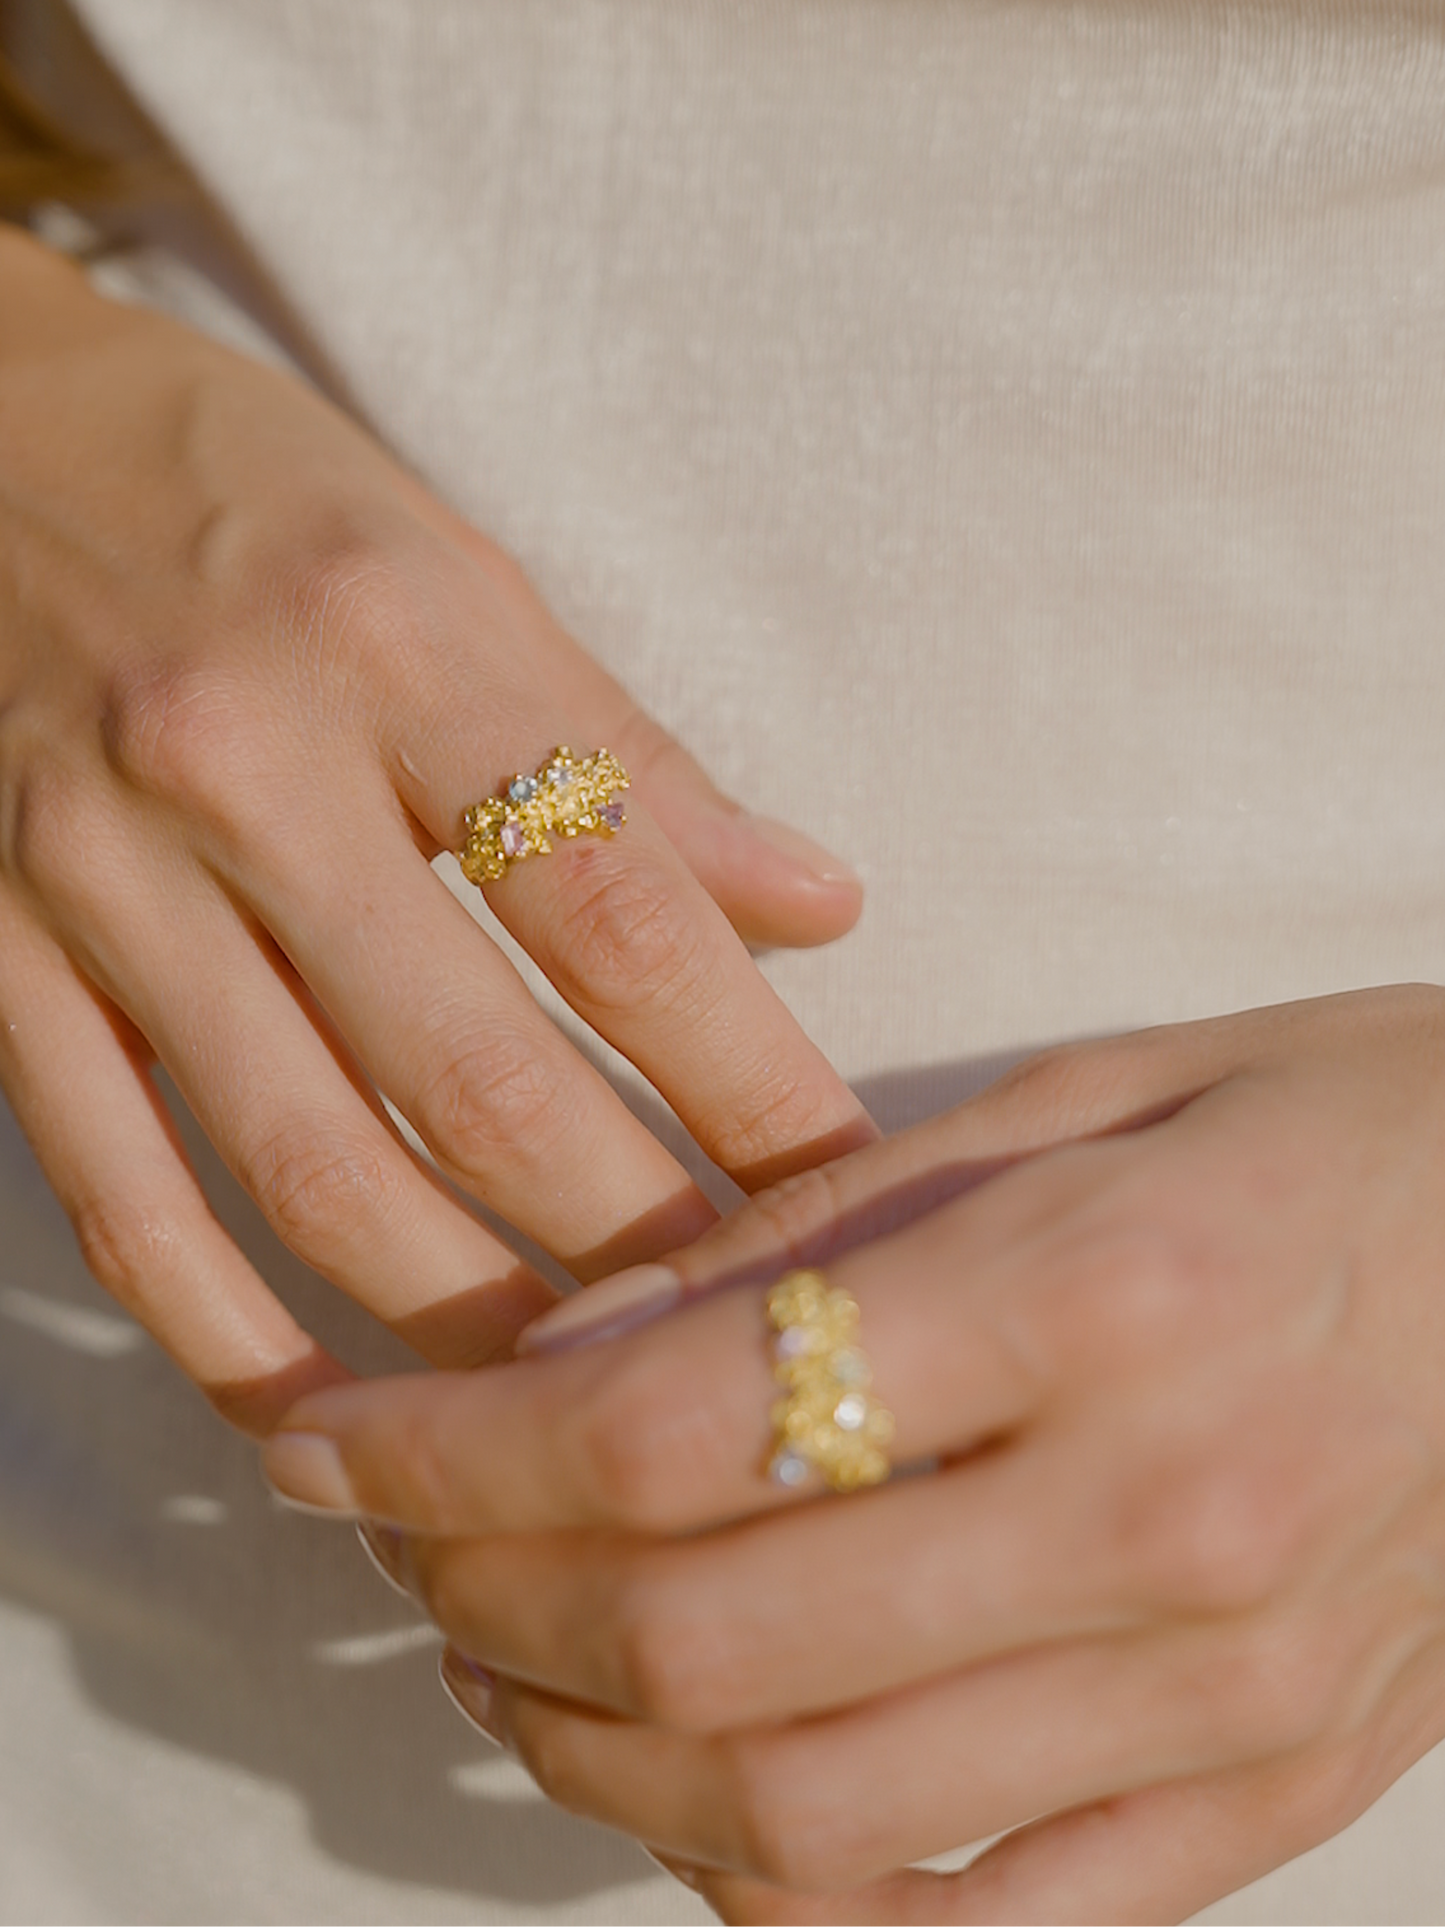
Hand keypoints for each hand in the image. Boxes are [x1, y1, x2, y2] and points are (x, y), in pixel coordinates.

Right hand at [0, 226, 869, 1432]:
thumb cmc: (248, 490)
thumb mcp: (455, 563)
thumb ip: (631, 754)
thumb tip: (819, 905)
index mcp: (397, 642)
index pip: (619, 911)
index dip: (750, 1080)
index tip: (844, 1197)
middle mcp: (241, 765)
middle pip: (474, 1076)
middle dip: (627, 1240)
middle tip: (738, 1342)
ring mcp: (94, 872)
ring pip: (303, 1164)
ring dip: (454, 1318)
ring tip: (575, 1406)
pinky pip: (114, 1185)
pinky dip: (222, 1324)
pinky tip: (325, 1416)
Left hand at [266, 985, 1444, 1924]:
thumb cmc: (1335, 1121)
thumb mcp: (1091, 1090)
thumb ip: (827, 1218)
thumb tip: (577, 1343)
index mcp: (1097, 1297)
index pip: (679, 1424)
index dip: (452, 1451)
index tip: (327, 1442)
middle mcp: (1159, 1520)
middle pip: (708, 1645)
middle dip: (486, 1606)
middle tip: (405, 1549)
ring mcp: (1229, 1697)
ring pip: (813, 1824)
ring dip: (597, 1768)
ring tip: (515, 1669)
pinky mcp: (1280, 1796)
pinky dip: (802, 1908)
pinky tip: (712, 1815)